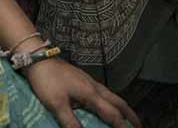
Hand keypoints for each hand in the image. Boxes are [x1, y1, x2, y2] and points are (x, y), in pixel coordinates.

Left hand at [25, 57, 140, 127]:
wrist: (38, 57)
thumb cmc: (47, 81)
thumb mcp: (57, 105)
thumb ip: (71, 123)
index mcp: (90, 94)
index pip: (112, 114)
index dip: (122, 127)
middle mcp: (94, 87)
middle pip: (118, 102)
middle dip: (130, 115)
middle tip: (140, 126)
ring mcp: (89, 81)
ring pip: (112, 96)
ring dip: (123, 107)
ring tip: (128, 118)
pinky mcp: (83, 79)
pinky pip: (105, 92)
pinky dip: (113, 101)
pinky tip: (108, 105)